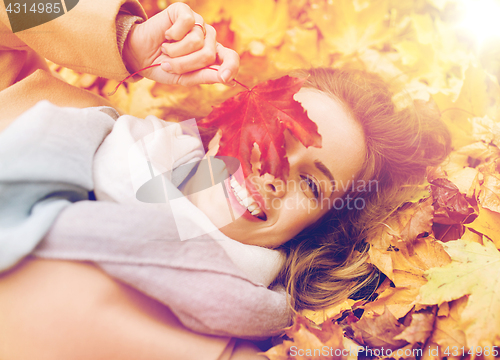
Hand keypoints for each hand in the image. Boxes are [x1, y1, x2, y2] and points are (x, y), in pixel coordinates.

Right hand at [122, 2, 238, 85]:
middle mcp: (207, 38)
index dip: (231, 67)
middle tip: (169, 64)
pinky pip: (187, 23)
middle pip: (209, 54)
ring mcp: (197, 23)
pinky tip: (167, 35)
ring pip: (197, 41)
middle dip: (186, 64)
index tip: (225, 78)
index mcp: (211, 55)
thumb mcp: (184, 78)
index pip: (231, 58)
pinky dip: (173, 34)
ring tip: (166, 50)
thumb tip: (229, 80)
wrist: (139, 55)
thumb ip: (205, 77)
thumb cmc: (162, 66)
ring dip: (176, 51)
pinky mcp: (185, 11)